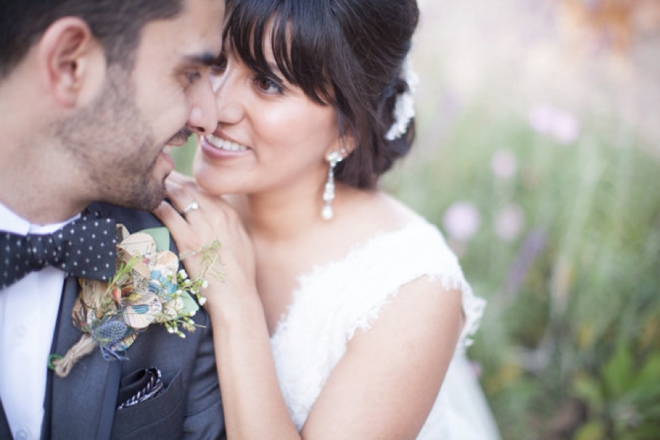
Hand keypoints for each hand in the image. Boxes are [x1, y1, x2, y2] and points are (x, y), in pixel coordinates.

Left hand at [152, 172, 256, 310]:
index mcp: (230, 214)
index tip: (173, 182)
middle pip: (190, 187)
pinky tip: (146, 204)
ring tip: (147, 187)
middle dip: (171, 180)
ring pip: (178, 195)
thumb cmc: (240, 277)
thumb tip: (218, 223)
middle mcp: (218, 215)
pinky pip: (168, 214)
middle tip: (154, 178)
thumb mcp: (241, 244)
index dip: (186, 183)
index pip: (204, 188)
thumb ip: (228, 227)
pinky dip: (156, 206)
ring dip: (162, 188)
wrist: (238, 298)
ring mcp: (203, 227)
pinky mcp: (189, 241)